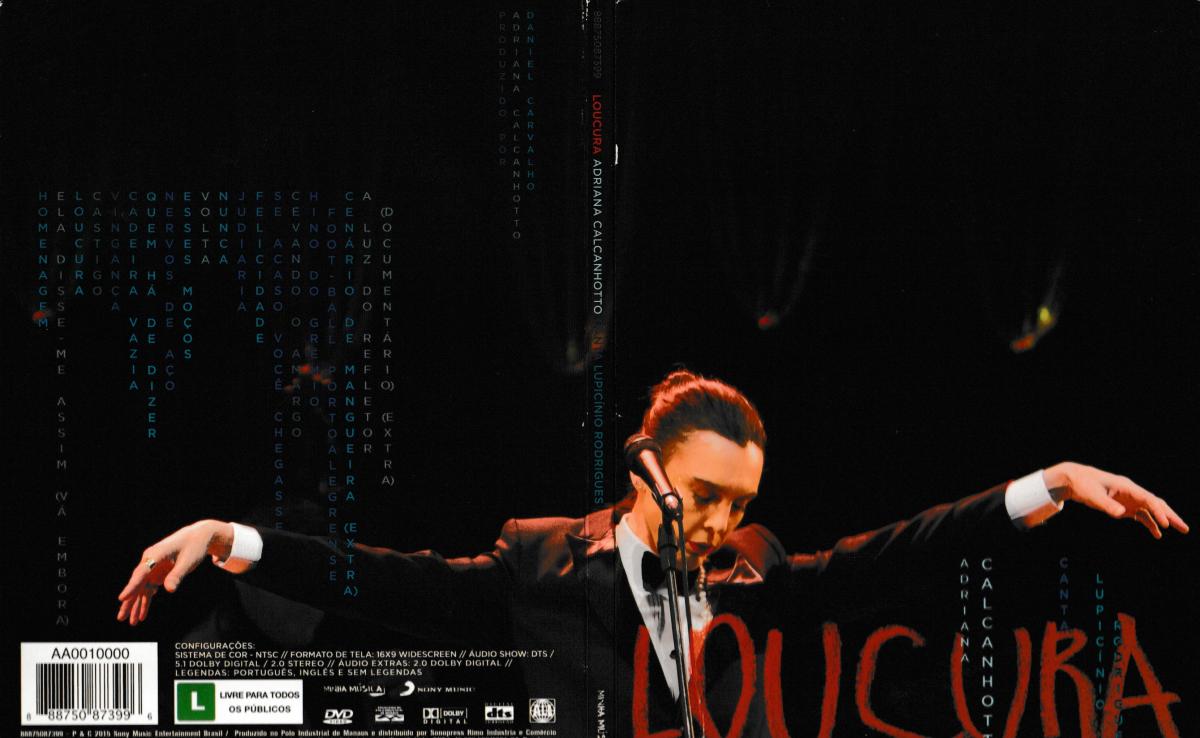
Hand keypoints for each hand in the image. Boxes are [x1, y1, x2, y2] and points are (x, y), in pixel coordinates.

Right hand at [116, 520, 234, 625]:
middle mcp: (150, 561)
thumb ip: (177, 575)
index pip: (141, 573)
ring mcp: (153, 568)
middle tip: (120, 618)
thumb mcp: (188, 561)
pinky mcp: (158, 573)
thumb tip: (169, 590)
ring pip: (142, 589)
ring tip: (132, 623)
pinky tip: (142, 614)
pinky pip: (149, 589)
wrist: (199, 536)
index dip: (131, 587)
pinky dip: (147, 601)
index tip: (122, 598)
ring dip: (137, 605)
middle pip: (137, 584)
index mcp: (155, 554)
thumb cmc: (193, 546)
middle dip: (129, 602)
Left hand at [1045, 462, 1188, 538]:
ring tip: (1180, 530)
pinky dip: (1150, 524)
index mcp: (1127, 486)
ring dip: (1165, 520)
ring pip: (1151, 510)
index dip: (1158, 512)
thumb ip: (1107, 505)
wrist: (1074, 480)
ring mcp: (1129, 499)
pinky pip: (1141, 515)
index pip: (1148, 499)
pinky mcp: (1124, 506)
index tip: (1165, 524)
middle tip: (1184, 528)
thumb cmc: (1083, 485)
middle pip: (1156, 503)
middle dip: (1170, 515)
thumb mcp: (1093, 496)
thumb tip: (1120, 514)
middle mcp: (1132, 492)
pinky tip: (1157, 534)